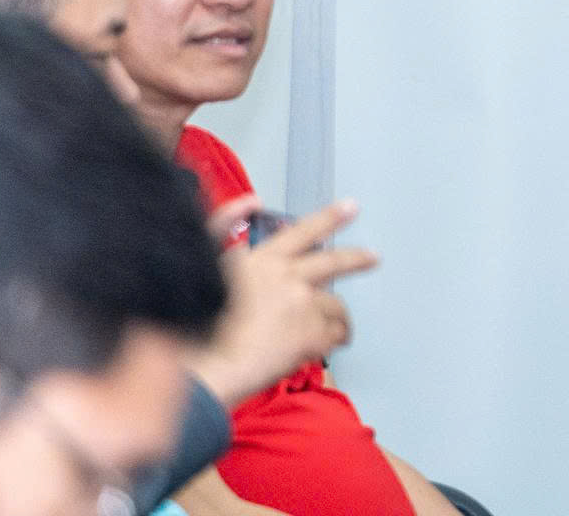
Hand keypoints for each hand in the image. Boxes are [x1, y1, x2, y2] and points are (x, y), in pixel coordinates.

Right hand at [190, 197, 378, 404]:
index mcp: (262, 260)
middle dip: (356, 259)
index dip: (329, 217)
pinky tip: (322, 347)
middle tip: (372, 258)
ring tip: (337, 328)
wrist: (204, 367)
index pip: (303, 231)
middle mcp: (288, 277)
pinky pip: (334, 335)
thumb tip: (252, 201)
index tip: (351, 207)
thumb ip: (224, 227)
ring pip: (335, 306)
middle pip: (333, 263)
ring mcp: (303, 305)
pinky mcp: (312, 335)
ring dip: (336, 317)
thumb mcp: (203, 264)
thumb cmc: (196, 326)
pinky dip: (332, 341)